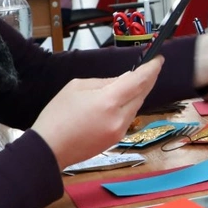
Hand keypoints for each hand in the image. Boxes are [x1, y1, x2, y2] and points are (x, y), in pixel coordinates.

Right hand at [31, 59, 163, 167]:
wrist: (49, 149)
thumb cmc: (57, 115)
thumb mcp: (77, 87)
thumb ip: (104, 82)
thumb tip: (122, 80)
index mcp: (109, 101)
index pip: (139, 81)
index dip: (152, 69)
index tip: (159, 59)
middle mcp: (119, 117)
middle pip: (142, 94)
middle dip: (148, 79)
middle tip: (151, 67)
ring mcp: (119, 131)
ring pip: (136, 106)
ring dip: (137, 93)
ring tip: (133, 82)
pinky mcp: (116, 139)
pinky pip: (128, 118)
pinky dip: (128, 106)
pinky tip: (121, 100)